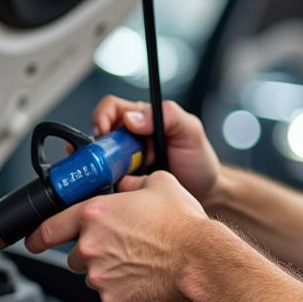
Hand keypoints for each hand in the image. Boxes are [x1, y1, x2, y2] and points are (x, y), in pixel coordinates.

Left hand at [25, 171, 207, 301]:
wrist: (200, 260)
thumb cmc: (183, 225)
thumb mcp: (160, 184)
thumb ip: (133, 184)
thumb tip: (127, 186)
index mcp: (96, 214)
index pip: (50, 227)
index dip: (39, 235)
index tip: (35, 240)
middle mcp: (91, 245)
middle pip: (77, 253)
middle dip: (95, 250)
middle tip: (126, 245)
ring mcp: (100, 276)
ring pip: (95, 275)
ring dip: (111, 269)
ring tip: (142, 260)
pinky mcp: (113, 300)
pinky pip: (111, 294)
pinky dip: (124, 288)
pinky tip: (146, 276)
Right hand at [93, 96, 221, 204]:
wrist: (206, 193)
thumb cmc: (199, 160)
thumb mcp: (191, 131)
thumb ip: (169, 115)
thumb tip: (133, 117)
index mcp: (142, 119)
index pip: (111, 108)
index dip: (102, 117)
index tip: (104, 132)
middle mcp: (129, 139)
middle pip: (98, 136)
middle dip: (98, 148)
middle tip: (110, 161)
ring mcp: (123, 162)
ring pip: (97, 160)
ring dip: (101, 168)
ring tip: (119, 177)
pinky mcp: (122, 184)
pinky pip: (103, 182)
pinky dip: (105, 186)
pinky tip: (119, 190)